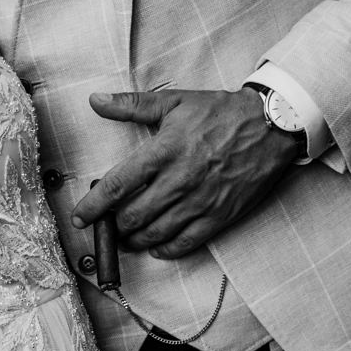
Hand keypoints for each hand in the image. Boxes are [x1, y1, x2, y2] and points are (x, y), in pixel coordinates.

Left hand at [71, 87, 298, 257]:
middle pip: (132, 216)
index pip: (117, 186)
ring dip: (134, 240)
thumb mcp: (174, 102)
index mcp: (163, 152)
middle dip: (114, 226)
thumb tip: (96, 101)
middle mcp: (179, 181)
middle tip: (107, 225)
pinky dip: (165, 249)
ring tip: (126, 238)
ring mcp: (200, 201)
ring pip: (155, 234)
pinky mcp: (219, 216)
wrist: (270, 126)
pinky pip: (185, 243)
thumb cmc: (220, 112)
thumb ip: (131, 105)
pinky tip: (155, 246)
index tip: (80, 217)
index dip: (93, 207)